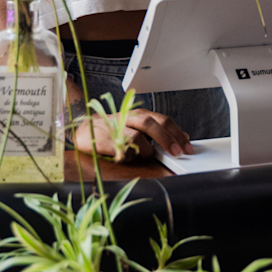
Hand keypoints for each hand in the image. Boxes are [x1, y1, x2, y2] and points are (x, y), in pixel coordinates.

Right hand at [71, 108, 194, 161]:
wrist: (84, 129)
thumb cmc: (115, 130)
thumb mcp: (137, 127)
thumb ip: (158, 132)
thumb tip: (182, 138)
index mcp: (139, 114)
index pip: (162, 120)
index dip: (176, 133)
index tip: (187, 146)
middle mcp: (127, 118)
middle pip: (150, 123)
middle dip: (166, 138)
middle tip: (177, 152)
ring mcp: (114, 128)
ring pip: (136, 136)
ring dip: (146, 149)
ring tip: (146, 154)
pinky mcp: (102, 140)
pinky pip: (120, 150)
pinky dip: (128, 156)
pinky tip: (128, 157)